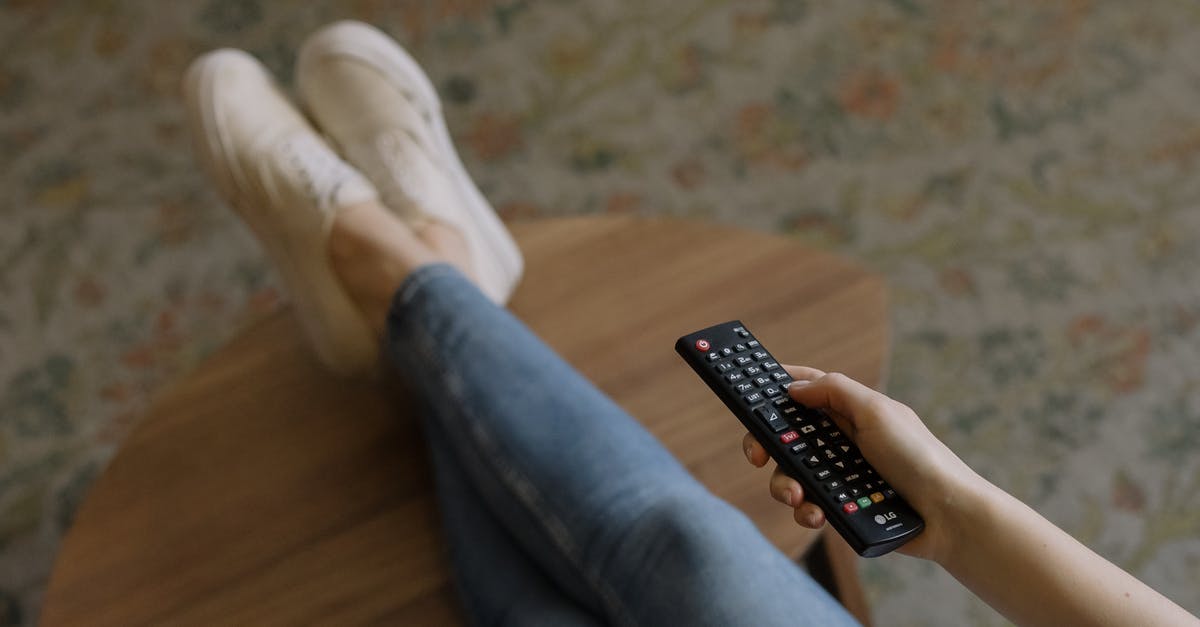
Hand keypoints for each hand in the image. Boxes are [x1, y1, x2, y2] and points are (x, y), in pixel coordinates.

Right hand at [741, 366, 983, 560]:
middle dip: (768, 446)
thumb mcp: (877, 411)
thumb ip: (834, 391)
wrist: (946, 516)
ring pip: (792, 474)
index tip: (748, 391)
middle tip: (759, 456)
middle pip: (788, 436)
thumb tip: (794, 388)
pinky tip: (816, 515)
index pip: (806, 391)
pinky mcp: (842, 506)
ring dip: (785, 485)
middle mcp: (842, 440)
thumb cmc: (919, 457)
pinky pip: (809, 505)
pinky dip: (806, 510)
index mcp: (850, 411)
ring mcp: (841, 474)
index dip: (777, 389)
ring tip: (796, 496)